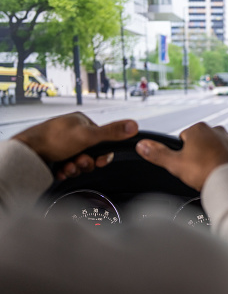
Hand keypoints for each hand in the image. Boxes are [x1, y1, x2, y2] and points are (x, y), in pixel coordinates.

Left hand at [12, 112, 137, 179]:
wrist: (26, 155)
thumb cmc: (54, 140)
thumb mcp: (89, 136)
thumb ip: (112, 132)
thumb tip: (134, 125)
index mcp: (81, 122)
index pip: (102, 140)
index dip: (102, 154)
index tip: (100, 161)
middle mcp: (72, 132)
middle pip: (92, 153)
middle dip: (86, 162)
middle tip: (78, 163)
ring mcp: (62, 145)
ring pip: (80, 162)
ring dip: (76, 168)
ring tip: (67, 167)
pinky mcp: (54, 157)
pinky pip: (68, 167)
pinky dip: (66, 171)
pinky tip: (60, 170)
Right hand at [136, 122, 227, 190]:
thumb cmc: (206, 171)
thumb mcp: (176, 164)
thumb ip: (158, 154)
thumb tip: (143, 145)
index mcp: (199, 129)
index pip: (185, 137)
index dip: (183, 152)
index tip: (186, 163)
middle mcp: (218, 131)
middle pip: (202, 143)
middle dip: (199, 155)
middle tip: (198, 171)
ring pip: (218, 150)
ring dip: (215, 159)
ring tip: (212, 174)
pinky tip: (224, 175)